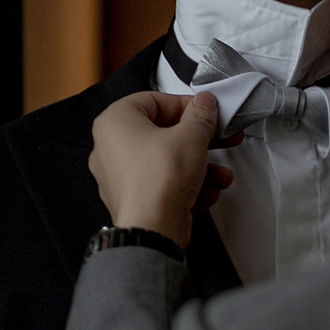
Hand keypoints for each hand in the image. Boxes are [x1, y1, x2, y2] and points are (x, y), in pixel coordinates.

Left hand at [89, 92, 232, 247]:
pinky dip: (186, 186)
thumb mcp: (191, 136)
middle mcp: (110, 148)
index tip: (205, 111)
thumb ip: (201, 115)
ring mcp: (120, 177)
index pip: (154, 100)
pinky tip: (206, 190)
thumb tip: (203, 106)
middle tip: (217, 137)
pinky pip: (163, 184)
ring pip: (166, 162)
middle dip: (197, 140)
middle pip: (162, 133)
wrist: (152, 229)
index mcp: (114, 123)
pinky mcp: (133, 200)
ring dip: (198, 167)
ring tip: (218, 172)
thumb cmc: (157, 182)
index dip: (185, 105)